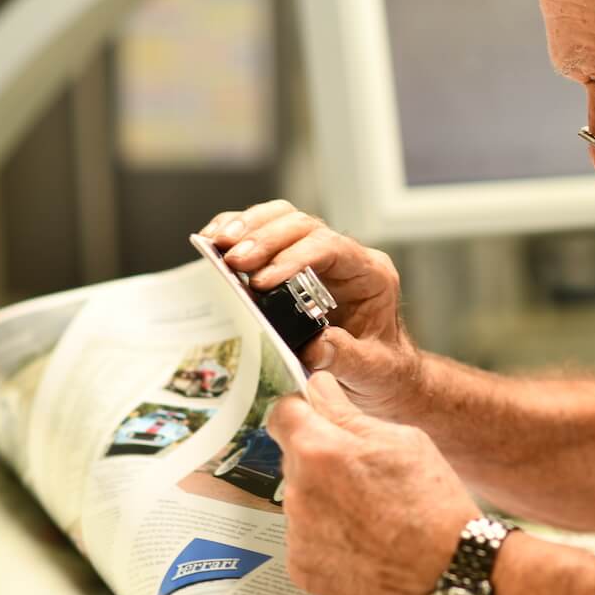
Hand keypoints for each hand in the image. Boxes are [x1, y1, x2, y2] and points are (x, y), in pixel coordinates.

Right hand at [202, 200, 420, 418]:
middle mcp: (345, 257)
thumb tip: (314, 347)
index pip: (331, 248)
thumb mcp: (372, 371)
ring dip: (248, 227)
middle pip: (303, 226)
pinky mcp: (292, 261)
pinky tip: (214, 241)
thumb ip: (347, 359)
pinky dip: (238, 231)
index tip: (264, 282)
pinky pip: (265, 231)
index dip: (296, 258)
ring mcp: (318, 255)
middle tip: (234, 262)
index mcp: (370, 275)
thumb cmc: (381, 369)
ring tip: (219, 246)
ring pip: (282, 219)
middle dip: (265, 239)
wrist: (381, 375)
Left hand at [267, 372, 476, 594]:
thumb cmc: (433, 504)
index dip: (304, 411)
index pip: (283, 414)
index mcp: (318, 450)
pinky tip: (363, 541)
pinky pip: (305, 540)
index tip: (319, 418)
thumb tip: (319, 389)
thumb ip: (347, 412)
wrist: (448, 573)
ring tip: (370, 513)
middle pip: (294, 460)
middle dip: (320, 459)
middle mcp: (297, 492)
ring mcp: (297, 535)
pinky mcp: (302, 569)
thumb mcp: (402, 439)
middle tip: (364, 473)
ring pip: (300, 501)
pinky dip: (327, 538)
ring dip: (323, 500)